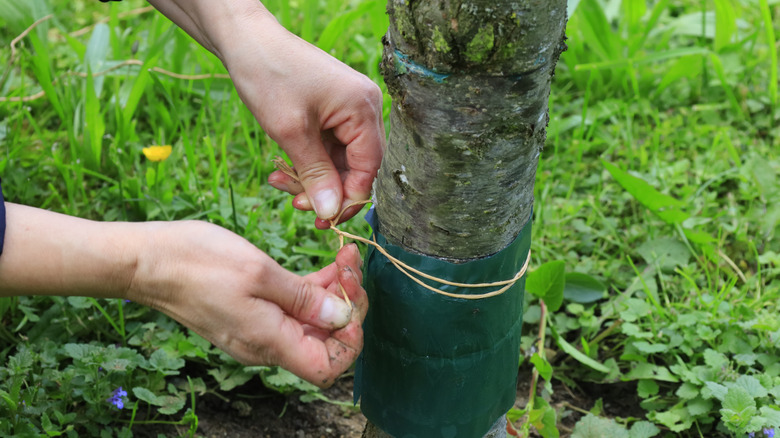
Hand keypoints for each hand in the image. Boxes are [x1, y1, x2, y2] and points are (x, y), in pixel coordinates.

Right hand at [129, 221, 367, 386]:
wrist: (146, 261)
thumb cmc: (197, 262)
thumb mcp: (259, 272)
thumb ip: (304, 298)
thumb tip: (342, 317)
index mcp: (269, 341)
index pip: (327, 366)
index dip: (350, 339)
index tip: (353, 297)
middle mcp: (265, 344)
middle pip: (324, 342)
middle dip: (347, 305)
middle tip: (353, 264)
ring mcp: (257, 330)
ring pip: (310, 324)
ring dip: (332, 294)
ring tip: (345, 258)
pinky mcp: (250, 314)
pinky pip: (291, 312)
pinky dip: (312, 292)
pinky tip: (324, 267)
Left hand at [221, 16, 384, 228]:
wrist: (246, 40)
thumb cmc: (269, 76)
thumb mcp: (291, 132)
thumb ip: (315, 175)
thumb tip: (331, 212)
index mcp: (363, 109)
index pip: (369, 167)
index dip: (348, 198)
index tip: (322, 218)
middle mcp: (364, 109)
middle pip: (356, 167)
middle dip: (326, 189)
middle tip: (295, 204)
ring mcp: (348, 109)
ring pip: (338, 161)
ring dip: (310, 178)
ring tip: (279, 182)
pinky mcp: (332, 111)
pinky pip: (326, 148)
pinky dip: (306, 162)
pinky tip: (281, 169)